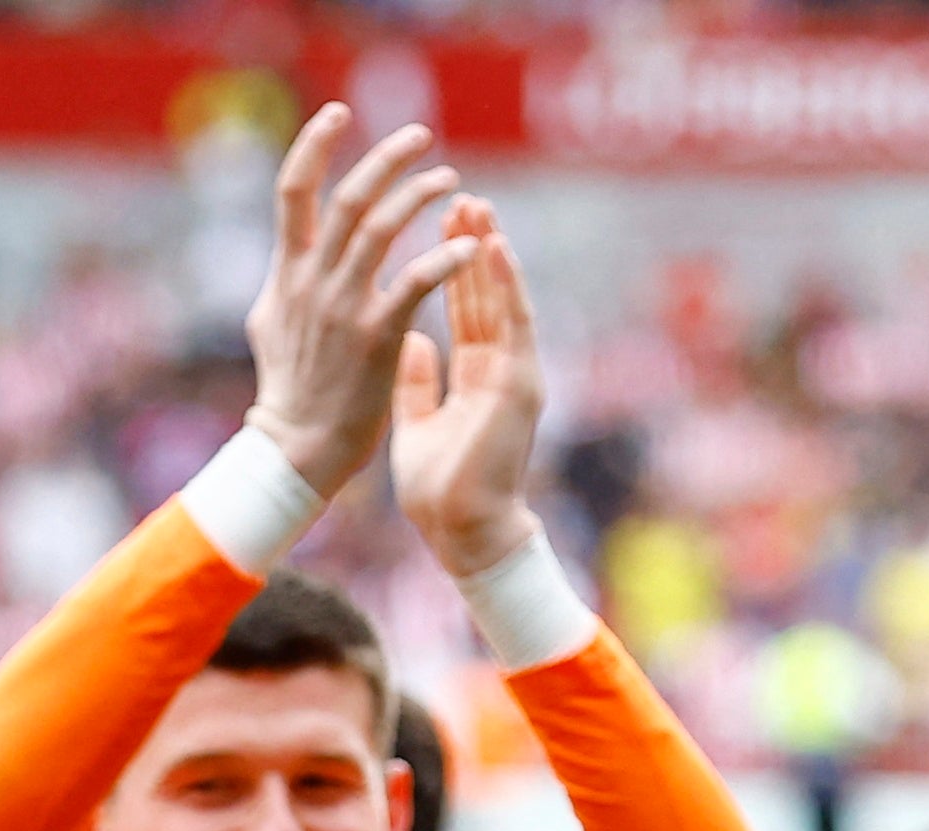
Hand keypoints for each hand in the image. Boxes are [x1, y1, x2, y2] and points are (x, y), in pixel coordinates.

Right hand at [243, 107, 476, 502]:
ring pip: (384, 229)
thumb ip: (285, 282)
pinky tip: (467, 249)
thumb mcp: (270, 325)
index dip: (314, 145)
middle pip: (350, 198)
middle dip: (387, 159)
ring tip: (450, 182)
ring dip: (421, 197)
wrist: (297, 450)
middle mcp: (314, 282)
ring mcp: (344, 307)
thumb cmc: (288, 391)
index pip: (292, 192)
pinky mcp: (376, 336)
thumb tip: (290, 255)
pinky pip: (416, 281)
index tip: (338, 113)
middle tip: (420, 135)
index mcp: (287, 273)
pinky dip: (444, 259)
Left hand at [389, 195, 547, 580]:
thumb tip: (407, 342)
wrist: (464, 534)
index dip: (452, 266)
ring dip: (490, 253)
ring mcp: (514, 374)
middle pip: (484, 294)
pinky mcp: (520, 386)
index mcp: (474, 376)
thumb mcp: (417, 424)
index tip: (440, 224)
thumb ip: (417, 382)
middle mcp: (499, 367)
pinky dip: (505, 287)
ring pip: (502, 300)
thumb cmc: (440, 492)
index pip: (463, 309)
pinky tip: (495, 249)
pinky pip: (514, 326)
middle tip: (459, 197)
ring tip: (477, 207)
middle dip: (471, 245)